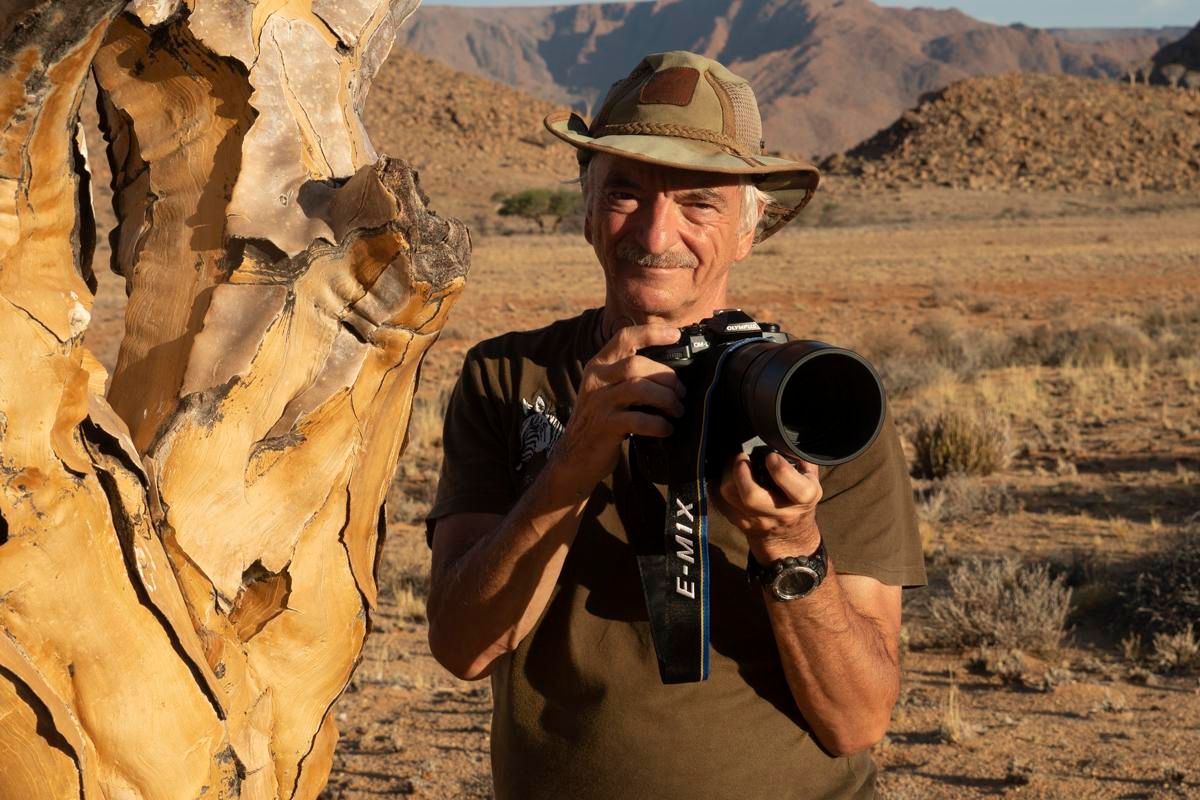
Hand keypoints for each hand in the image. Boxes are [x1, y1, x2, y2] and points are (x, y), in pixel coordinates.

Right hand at [549, 324, 685, 497]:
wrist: (574, 458)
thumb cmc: (598, 422)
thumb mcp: (605, 391)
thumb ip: (626, 377)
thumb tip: (669, 372)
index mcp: (598, 366)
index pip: (625, 338)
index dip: (652, 333)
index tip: (676, 335)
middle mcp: (596, 380)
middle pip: (638, 364)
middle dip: (666, 377)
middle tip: (680, 393)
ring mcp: (599, 403)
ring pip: (640, 388)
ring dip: (666, 399)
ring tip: (677, 410)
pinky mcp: (605, 426)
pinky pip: (640, 420)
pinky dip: (659, 424)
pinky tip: (666, 429)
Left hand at [713, 451, 822, 559]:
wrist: (787, 536)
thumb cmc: (797, 501)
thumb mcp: (811, 481)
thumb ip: (803, 461)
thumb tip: (787, 441)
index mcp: (802, 500)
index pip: (796, 490)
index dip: (781, 470)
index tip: (771, 456)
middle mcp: (779, 513)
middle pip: (752, 496)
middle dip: (742, 471)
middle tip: (742, 456)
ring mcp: (756, 520)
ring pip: (730, 496)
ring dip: (727, 474)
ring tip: (734, 462)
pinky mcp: (739, 522)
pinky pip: (720, 500)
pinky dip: (719, 485)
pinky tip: (726, 475)